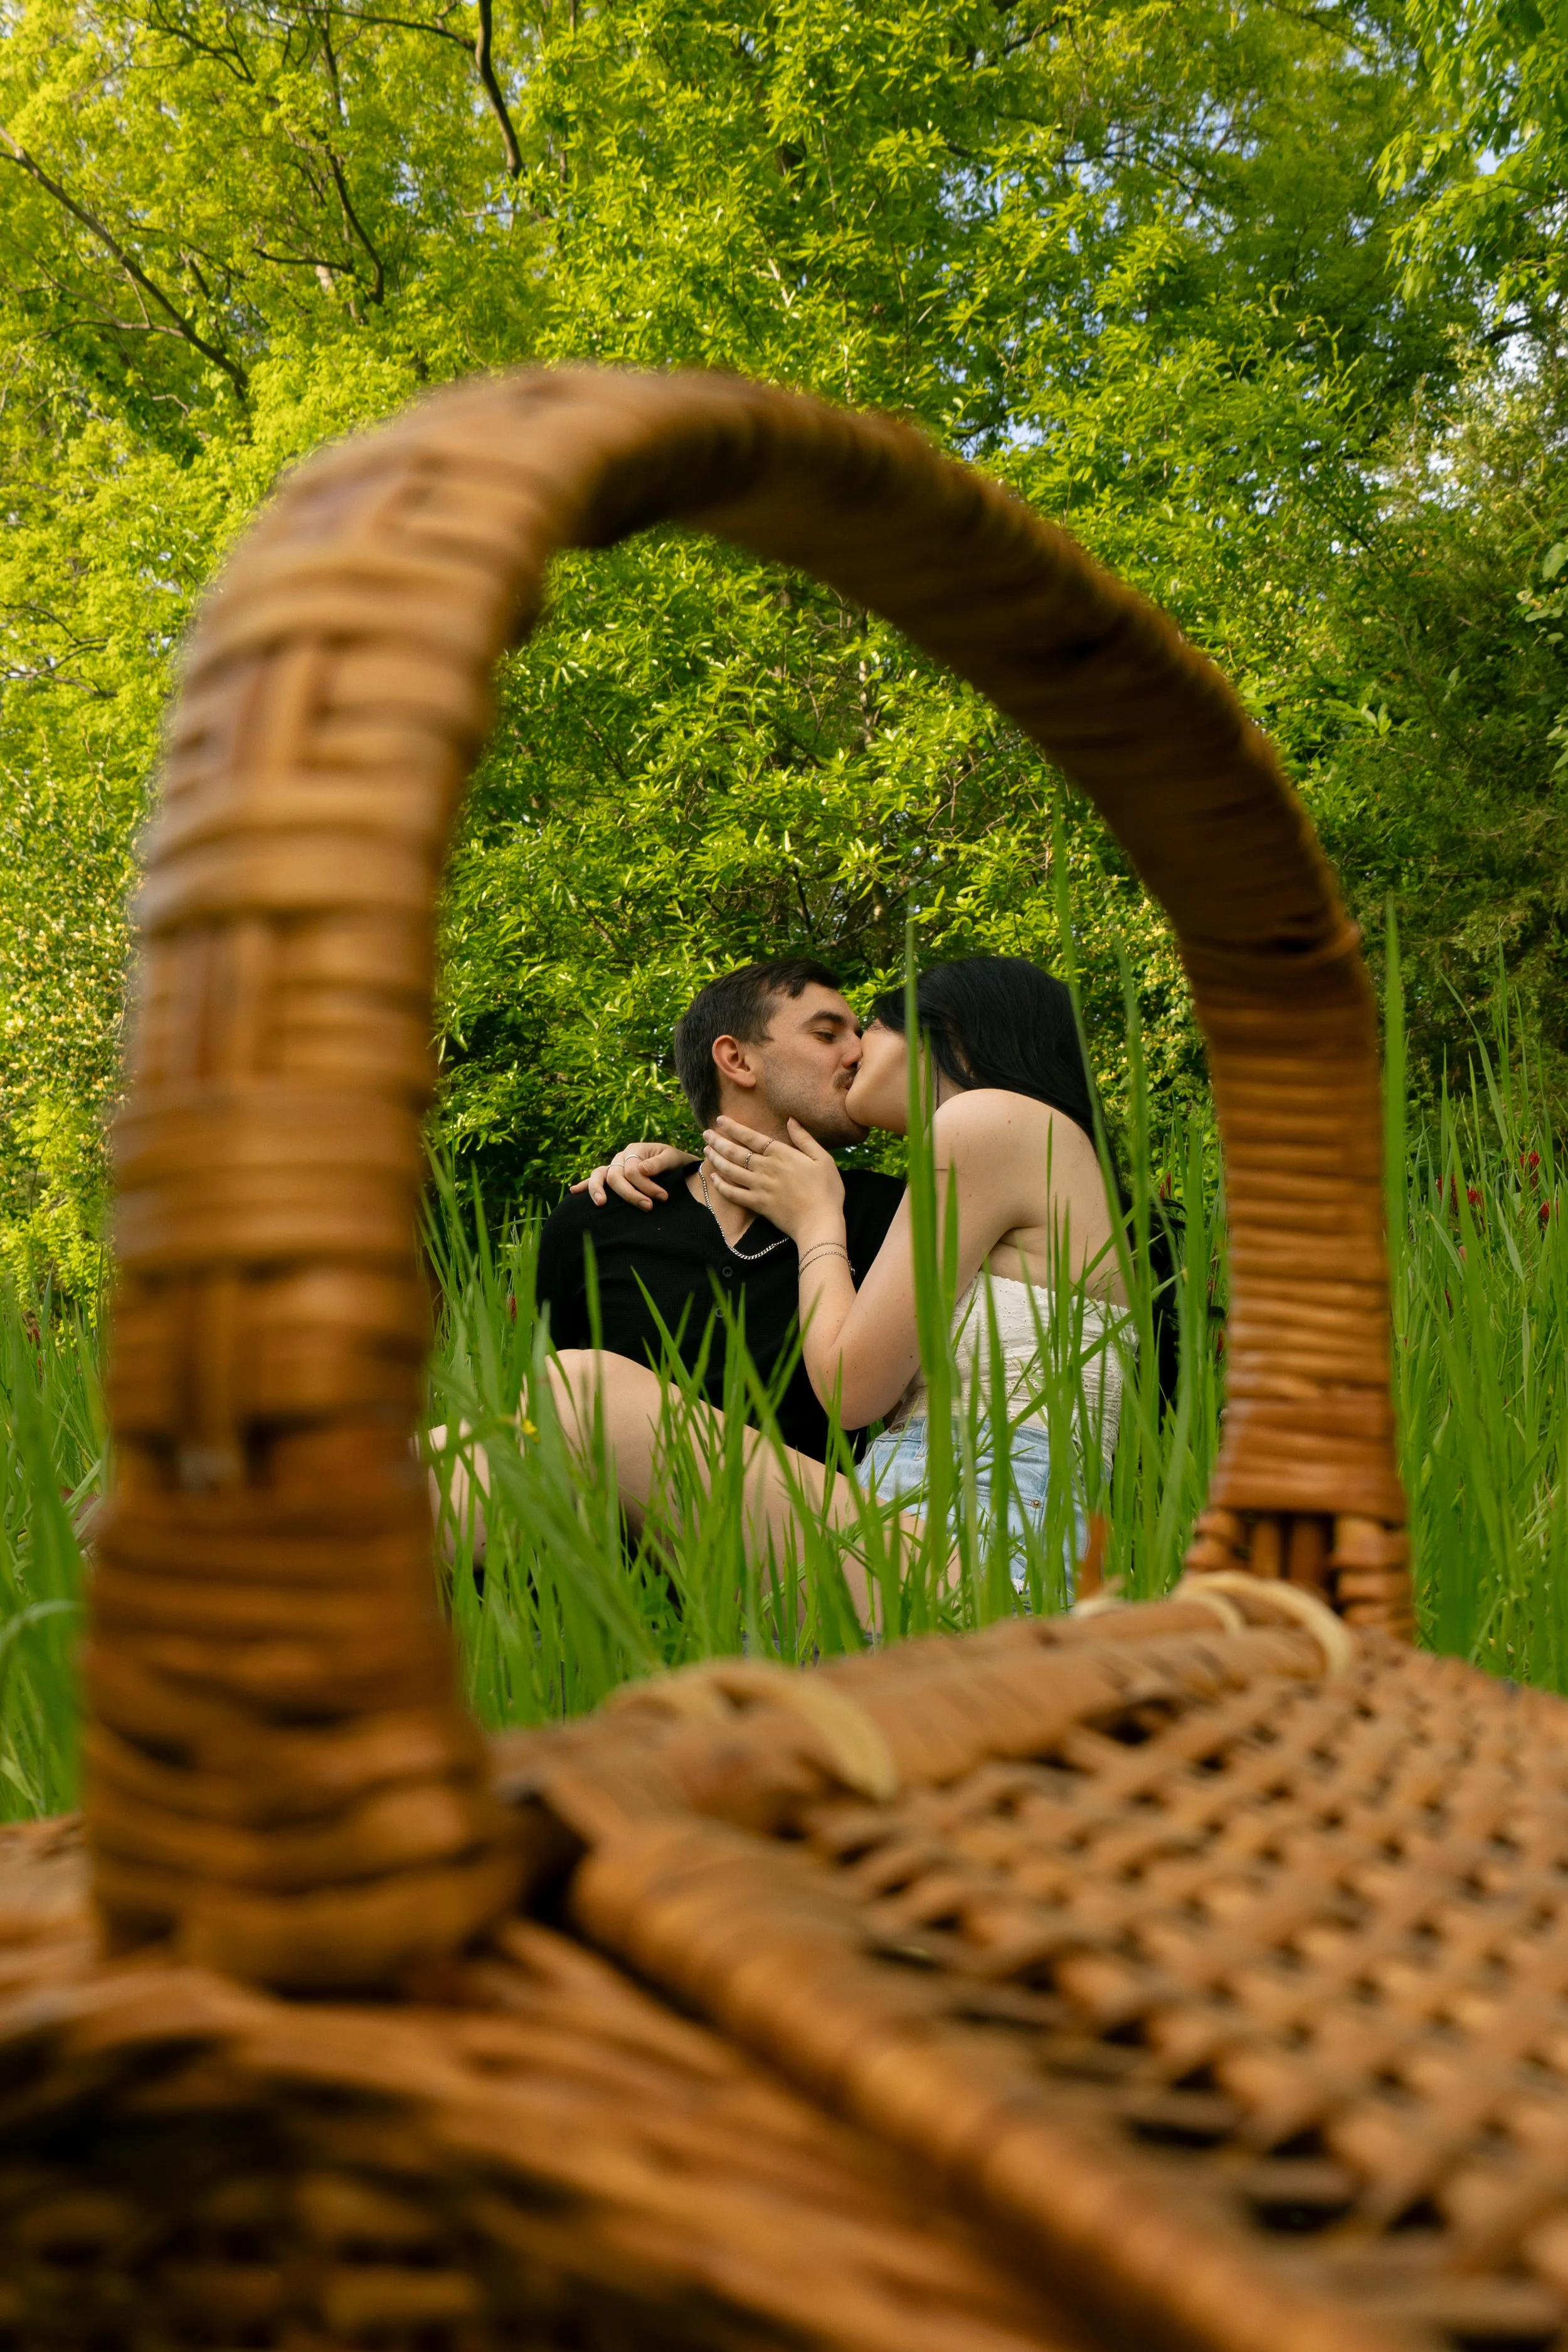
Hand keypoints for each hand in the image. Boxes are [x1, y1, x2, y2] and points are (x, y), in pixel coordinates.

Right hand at [569, 1140, 695, 1208]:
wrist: (676, 1166)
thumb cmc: (675, 1162)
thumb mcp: (672, 1158)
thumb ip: (659, 1163)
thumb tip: (641, 1169)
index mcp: (634, 1150)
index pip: (632, 1170)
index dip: (646, 1185)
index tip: (662, 1197)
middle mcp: (620, 1157)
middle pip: (615, 1176)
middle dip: (630, 1194)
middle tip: (648, 1207)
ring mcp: (613, 1167)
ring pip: (599, 1176)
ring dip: (597, 1190)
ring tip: (601, 1203)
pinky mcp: (611, 1177)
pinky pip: (595, 1179)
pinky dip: (584, 1185)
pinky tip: (574, 1191)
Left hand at [704, 1116, 844, 1240]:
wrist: (820, 1222)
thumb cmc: (827, 1190)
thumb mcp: (823, 1158)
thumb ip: (804, 1139)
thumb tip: (791, 1120)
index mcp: (781, 1154)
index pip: (751, 1137)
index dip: (734, 1128)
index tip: (720, 1120)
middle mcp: (766, 1168)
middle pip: (735, 1152)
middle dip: (718, 1141)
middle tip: (705, 1133)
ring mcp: (759, 1187)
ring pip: (730, 1170)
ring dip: (715, 1159)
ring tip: (706, 1150)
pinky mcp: (757, 1204)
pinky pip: (733, 1194)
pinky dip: (721, 1185)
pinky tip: (713, 1178)